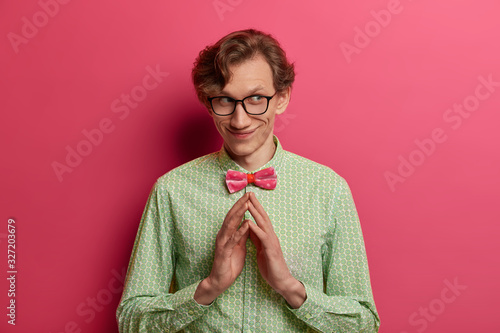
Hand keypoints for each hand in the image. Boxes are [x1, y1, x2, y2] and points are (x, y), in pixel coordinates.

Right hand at [194, 193, 249, 304]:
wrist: (220, 281)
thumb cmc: (230, 264)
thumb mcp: (239, 247)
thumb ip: (242, 235)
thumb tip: (247, 224)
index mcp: (227, 234)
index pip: (234, 216)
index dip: (241, 206)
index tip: (250, 196)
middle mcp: (223, 235)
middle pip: (231, 216)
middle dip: (240, 205)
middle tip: (248, 194)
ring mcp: (222, 243)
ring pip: (231, 225)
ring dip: (239, 214)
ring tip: (247, 204)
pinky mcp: (224, 251)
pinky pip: (233, 239)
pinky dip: (240, 231)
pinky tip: (246, 224)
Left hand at [246, 192, 305, 307]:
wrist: (281, 281)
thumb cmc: (272, 267)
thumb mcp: (262, 250)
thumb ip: (257, 239)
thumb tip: (250, 228)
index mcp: (268, 236)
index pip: (261, 219)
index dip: (255, 208)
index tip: (248, 197)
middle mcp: (271, 236)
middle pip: (263, 217)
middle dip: (256, 205)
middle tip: (249, 192)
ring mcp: (272, 242)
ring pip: (263, 224)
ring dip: (256, 212)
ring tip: (248, 202)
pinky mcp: (271, 250)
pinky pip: (263, 237)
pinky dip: (256, 229)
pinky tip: (249, 222)